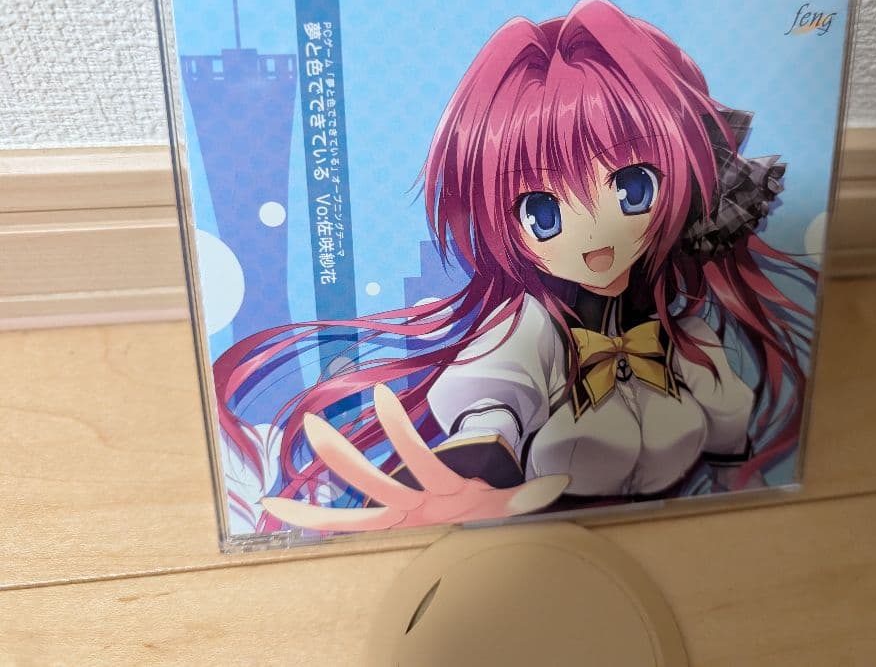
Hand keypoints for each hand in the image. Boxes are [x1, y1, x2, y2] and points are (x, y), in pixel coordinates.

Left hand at [260, 383, 568, 531]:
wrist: (480, 517)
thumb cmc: (494, 494)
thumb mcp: (516, 496)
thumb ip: (533, 492)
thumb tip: (557, 483)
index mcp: (444, 494)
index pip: (421, 461)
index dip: (399, 433)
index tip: (379, 396)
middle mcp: (415, 508)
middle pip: (375, 485)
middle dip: (344, 459)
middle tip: (313, 425)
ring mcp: (395, 516)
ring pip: (352, 515)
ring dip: (314, 507)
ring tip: (273, 499)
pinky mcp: (382, 520)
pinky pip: (343, 524)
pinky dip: (313, 520)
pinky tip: (280, 511)